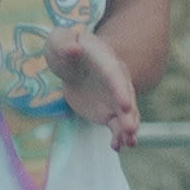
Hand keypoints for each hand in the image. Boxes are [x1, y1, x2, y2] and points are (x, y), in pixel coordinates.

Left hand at [42, 25, 138, 149]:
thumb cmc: (64, 49)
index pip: (115, 75)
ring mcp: (115, 97)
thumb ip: (64, 42)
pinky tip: (117, 147)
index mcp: (105, 59)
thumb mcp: (59, 41)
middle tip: (131, 129)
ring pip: (126, 114)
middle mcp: (116, 79)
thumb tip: (73, 48)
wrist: (72, 66)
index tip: (125, 105)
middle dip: (129, 114)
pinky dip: (118, 136)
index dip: (120, 90)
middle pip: (125, 96)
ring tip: (129, 143)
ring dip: (128, 128)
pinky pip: (117, 126)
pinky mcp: (110, 112)